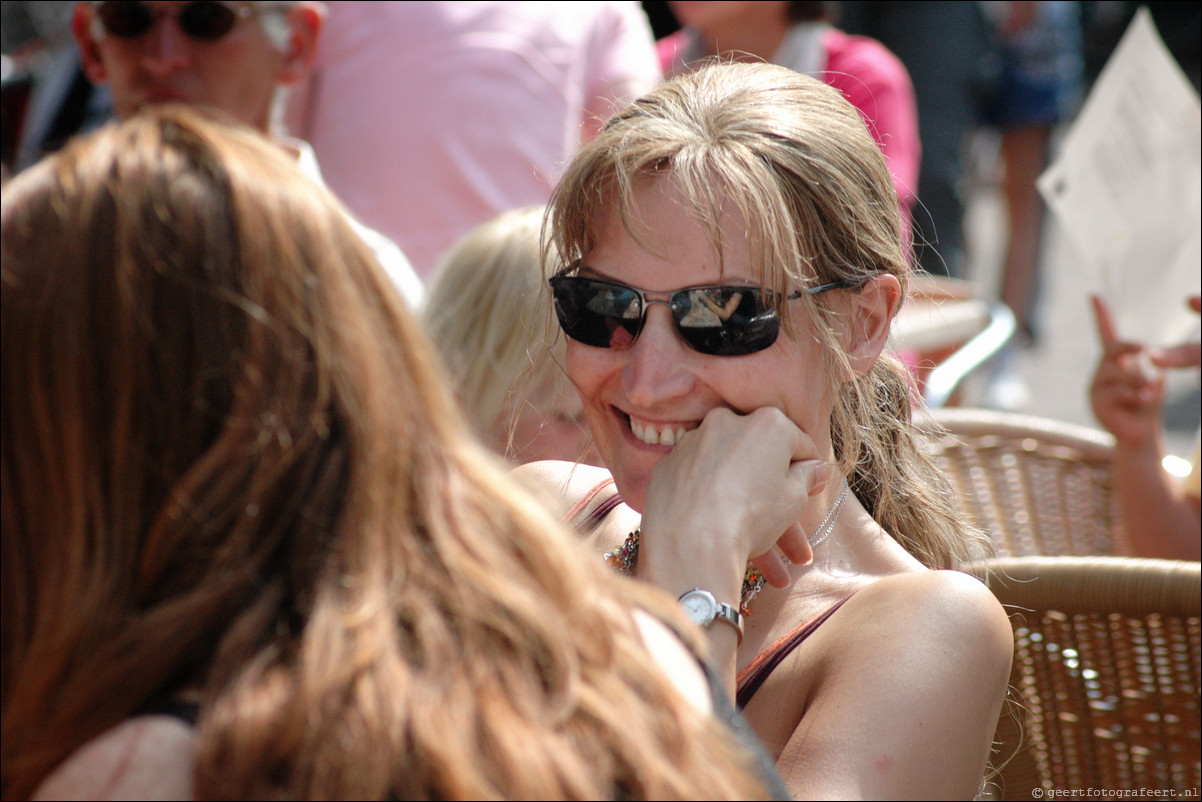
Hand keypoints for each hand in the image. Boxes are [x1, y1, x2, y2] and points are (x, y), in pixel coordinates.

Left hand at [637, 406, 829, 600]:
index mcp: (766, 423)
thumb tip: (816, 469)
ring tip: (766, 556)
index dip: (809, 470)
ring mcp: (694, 442)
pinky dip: (712, 502)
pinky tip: (722, 534)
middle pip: (760, 459)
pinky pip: (700, 482)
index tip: (812, 489)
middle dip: (776, 494)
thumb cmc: (750, 517)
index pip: (799, 444)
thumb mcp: (792, 500)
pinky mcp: (669, 465)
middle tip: (790, 526)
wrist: (689, 543)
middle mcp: (727, 422)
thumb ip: (806, 478)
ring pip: (729, 475)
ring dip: (747, 508)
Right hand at [1089, 295, 1199, 448]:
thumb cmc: (1147, 405)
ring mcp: (1095, 385)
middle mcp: (1100, 369)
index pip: (1105, 333)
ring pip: (1120, 371)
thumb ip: (1145, 371)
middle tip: (1147, 356)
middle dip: (1133, 350)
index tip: (1094, 295)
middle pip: (1114, 349)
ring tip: (1147, 396)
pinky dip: (1137, 396)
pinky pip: (1119, 389)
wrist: (1140, 436)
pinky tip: (1142, 404)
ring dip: (1141, 381)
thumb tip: (1138, 368)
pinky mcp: (1095, 401)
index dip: (1100, 314)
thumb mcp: (1151, 381)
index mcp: (1114, 361)